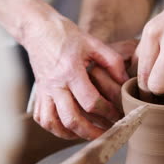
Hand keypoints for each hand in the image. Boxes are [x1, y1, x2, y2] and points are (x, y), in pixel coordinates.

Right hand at [25, 8, 128, 139]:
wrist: (38, 29)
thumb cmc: (66, 35)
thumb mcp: (93, 43)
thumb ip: (112, 62)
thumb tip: (125, 82)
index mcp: (70, 70)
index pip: (90, 101)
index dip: (107, 112)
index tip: (118, 115)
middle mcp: (55, 84)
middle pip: (72, 119)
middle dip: (91, 132)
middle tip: (107, 134)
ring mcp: (44, 91)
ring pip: (54, 123)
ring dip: (72, 134)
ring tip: (88, 135)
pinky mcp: (38, 93)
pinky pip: (42, 118)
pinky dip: (55, 128)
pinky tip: (68, 128)